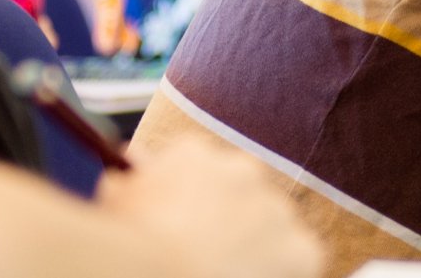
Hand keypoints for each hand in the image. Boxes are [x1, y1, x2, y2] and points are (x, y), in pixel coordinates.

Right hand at [97, 138, 322, 277]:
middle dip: (231, 224)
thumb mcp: (117, 198)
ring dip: (257, 249)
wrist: (164, 272)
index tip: (187, 228)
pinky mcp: (303, 248)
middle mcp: (242, 170)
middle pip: (242, 196)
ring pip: (273, 229)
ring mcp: (276, 209)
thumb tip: (131, 157)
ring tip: (228, 271)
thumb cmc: (130, 240)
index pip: (202, 172)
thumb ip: (133, 173)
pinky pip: (301, 261)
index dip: (195, 204)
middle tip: (210, 255)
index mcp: (194, 154)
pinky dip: (284, 274)